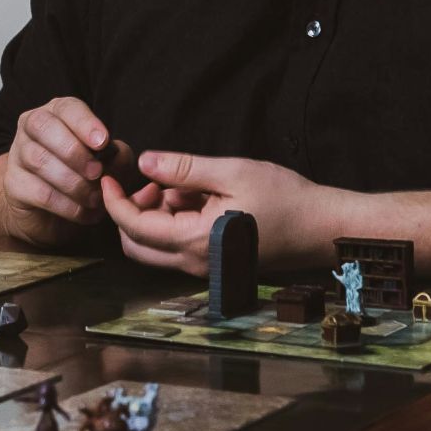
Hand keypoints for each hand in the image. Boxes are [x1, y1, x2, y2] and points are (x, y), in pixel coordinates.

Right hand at [1, 97, 120, 244]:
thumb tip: (116, 156)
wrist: (50, 211)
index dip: (85, 123)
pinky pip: (39, 192)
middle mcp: (32, 127)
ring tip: (95, 199)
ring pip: (39, 160)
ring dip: (73, 182)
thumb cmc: (82, 175)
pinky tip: (84, 212)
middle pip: (43, 127)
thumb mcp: (107, 161)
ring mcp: (18, 154)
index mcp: (57, 113)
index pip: (67, 108)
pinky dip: (66, 205)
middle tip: (96, 172)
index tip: (103, 142)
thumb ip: (117, 155)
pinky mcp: (13, 184)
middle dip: (73, 151)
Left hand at [98, 150, 336, 274]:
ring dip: (155, 216)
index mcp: (194, 241)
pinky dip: (174, 223)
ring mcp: (205, 268)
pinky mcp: (215, 264)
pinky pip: (178, 247)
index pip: (133, 226)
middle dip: (131, 211)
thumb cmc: (285, 198)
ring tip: (183, 185)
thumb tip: (144, 162)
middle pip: (136, 245)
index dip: (114, 200)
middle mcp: (195, 263)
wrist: (322, 228)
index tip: (108, 176)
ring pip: (155, 248)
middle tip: (151, 181)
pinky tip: (199, 198)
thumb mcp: (232, 172)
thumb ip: (184, 169)